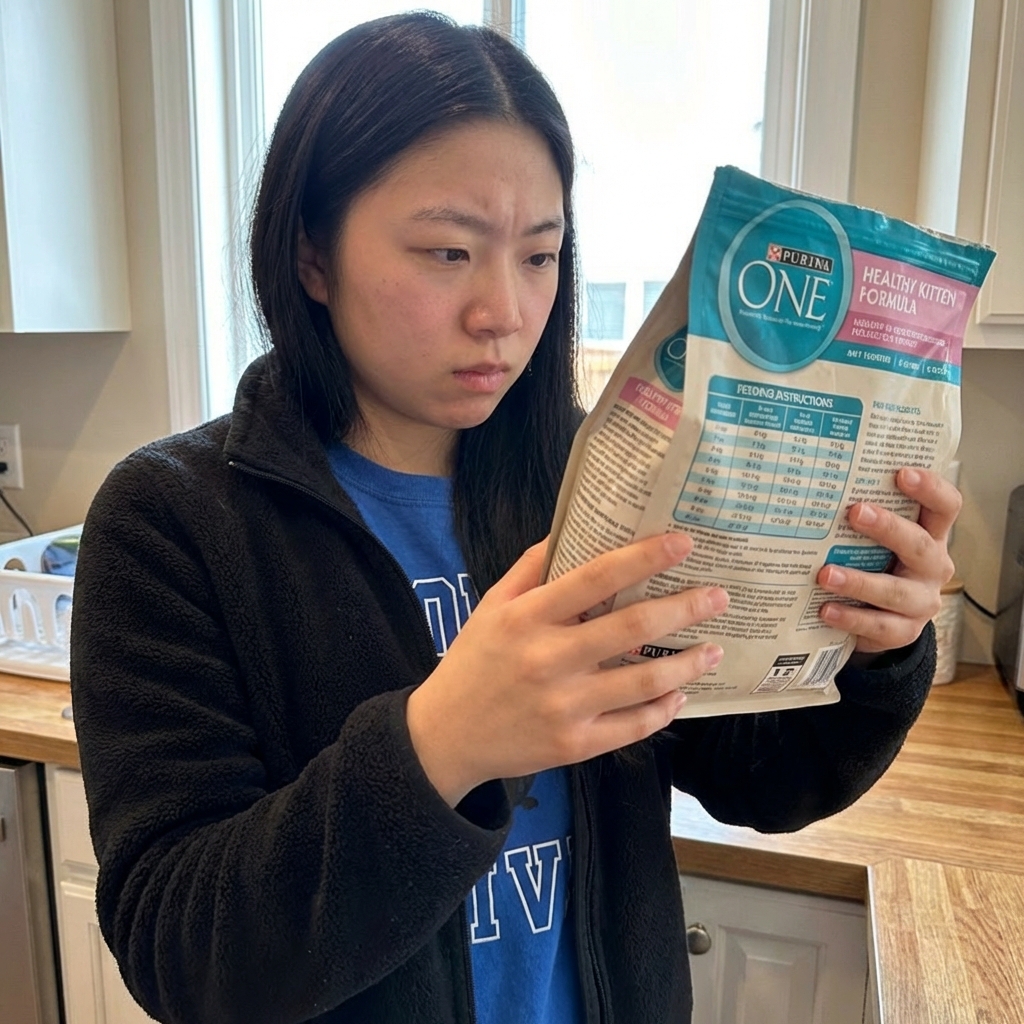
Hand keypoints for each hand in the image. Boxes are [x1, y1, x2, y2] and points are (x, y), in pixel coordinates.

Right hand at [405, 533, 727, 805]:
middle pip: (632, 628)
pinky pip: (633, 726)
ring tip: (713, 648)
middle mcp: (549, 659)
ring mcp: (565, 707)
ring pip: (644, 681)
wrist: (445, 736)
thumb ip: (531, 568)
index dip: (644, 558)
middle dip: (684, 608)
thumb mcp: (492, 606)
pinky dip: (664, 708)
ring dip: (687, 662)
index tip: (682, 543)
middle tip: (718, 596)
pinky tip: (679, 693)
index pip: (595, 578)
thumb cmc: (475, 662)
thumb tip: (572, 529)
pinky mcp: (574, 746)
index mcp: (528, 617)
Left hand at [816, 467, 959, 655]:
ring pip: (896, 591)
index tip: (902, 473)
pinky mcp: (904, 630)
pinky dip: (851, 617)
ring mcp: (921, 601)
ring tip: (825, 574)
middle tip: (855, 512)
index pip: (945, 506)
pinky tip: (826, 609)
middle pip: (918, 545)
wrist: (881, 618)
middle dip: (887, 528)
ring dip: (859, 580)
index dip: (930, 489)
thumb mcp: (878, 540)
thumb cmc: (877, 564)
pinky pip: (879, 625)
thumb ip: (864, 517)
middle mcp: (932, 566)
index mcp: (930, 535)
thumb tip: (817, 487)